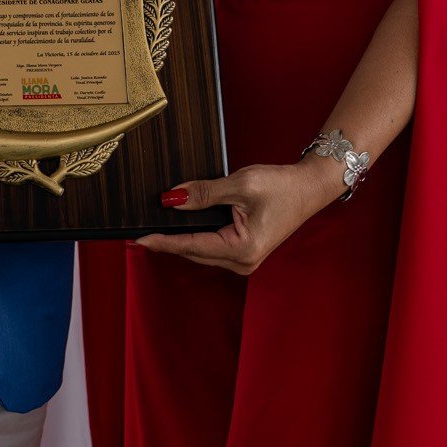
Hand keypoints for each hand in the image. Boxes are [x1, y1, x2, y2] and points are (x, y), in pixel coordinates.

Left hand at [135, 157, 346, 275]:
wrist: (309, 188)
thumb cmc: (282, 186)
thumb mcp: (240, 184)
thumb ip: (204, 194)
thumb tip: (172, 200)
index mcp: (242, 249)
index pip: (191, 245)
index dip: (163, 240)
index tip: (138, 238)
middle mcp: (242, 262)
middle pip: (193, 251)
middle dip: (167, 240)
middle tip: (138, 229)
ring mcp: (244, 260)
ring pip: (201, 251)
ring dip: (180, 239)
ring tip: (153, 227)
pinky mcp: (244, 252)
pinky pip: (211, 247)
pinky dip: (195, 237)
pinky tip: (180, 227)